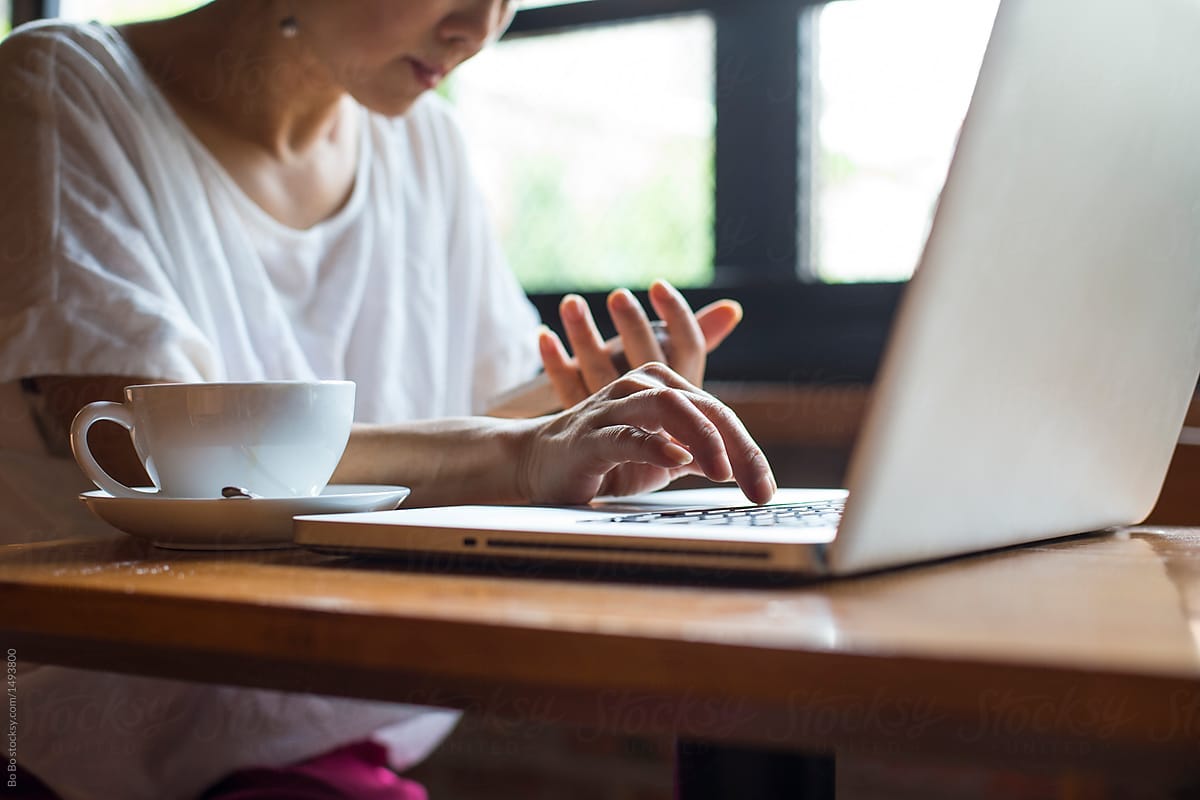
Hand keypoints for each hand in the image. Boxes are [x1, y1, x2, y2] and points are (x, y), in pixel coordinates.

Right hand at [517, 362, 775, 504]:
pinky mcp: (589, 435)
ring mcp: (613, 408)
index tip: (765, 490)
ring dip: (704, 437)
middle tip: (757, 486)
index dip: (748, 450)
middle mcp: (642, 388)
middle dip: (738, 446)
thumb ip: (701, 453)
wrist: (539, 465)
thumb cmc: (607, 460)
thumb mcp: (662, 456)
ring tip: (724, 471)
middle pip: (703, 407)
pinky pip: (627, 433)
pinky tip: (677, 459)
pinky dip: (655, 444)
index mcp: (665, 389)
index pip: (718, 414)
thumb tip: (745, 468)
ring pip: (669, 406)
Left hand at [538, 279, 741, 409]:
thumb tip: (731, 308)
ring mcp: (615, 416)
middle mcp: (651, 405)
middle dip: (632, 326)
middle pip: (645, 359)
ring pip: (598, 372)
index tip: (658, 286)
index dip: (676, 317)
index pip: (688, 349)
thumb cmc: (659, 426)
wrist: (617, 476)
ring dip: (585, 337)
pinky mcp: (586, 425)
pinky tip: (543, 336)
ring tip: (571, 303)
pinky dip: (555, 363)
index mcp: (681, 396)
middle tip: (618, 296)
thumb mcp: (680, 382)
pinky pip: (567, 390)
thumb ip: (702, 340)